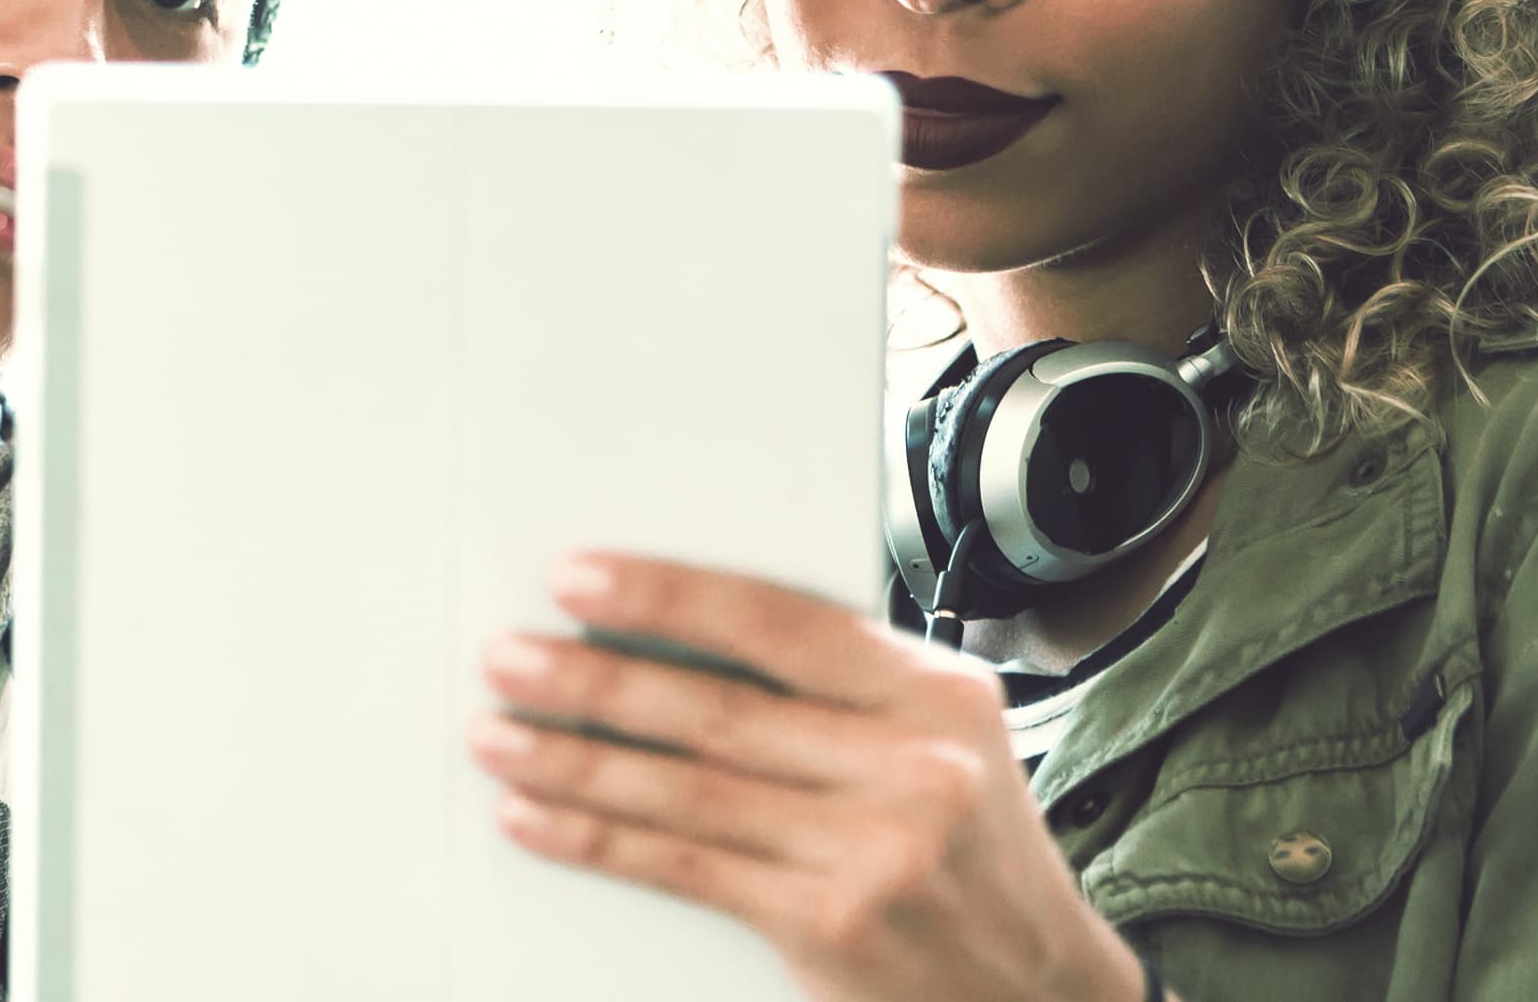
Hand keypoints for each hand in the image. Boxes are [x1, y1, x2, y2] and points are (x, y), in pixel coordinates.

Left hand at [469, 552, 1151, 1001]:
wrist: (1042, 992)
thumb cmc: (972, 849)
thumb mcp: (943, 740)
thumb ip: (840, 684)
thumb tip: (674, 628)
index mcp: (936, 693)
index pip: (779, 621)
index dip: (667, 596)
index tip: (576, 577)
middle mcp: (913, 765)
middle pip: (716, 708)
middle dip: (593, 680)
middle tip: (507, 655)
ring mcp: (875, 850)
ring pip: (686, 790)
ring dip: (571, 760)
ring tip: (495, 732)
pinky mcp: (831, 924)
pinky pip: (684, 868)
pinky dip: (596, 840)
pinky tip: (535, 817)